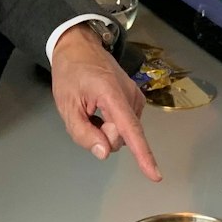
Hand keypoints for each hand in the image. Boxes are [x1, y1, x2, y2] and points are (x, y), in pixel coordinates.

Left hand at [50, 24, 161, 180]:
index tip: (155, 174)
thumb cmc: (70, 73)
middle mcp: (130, 95)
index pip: (130, 130)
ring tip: (92, 108)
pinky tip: (101, 108)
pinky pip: (125, 124)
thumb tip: (104, 153)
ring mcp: (135, 96)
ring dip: (106, 128)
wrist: (79, 47)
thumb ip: (83, 133)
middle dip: (103, 135)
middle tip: (86, 115)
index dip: (142, 155)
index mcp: (112, 94)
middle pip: (122, 136)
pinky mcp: (136, 99)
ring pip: (123, 132)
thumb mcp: (66, 106)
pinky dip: (112, 123)